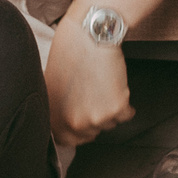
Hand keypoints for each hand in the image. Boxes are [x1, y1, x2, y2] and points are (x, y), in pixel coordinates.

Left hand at [43, 21, 135, 146]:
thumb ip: (57, 109)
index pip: (67, 141)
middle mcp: (75, 123)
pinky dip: (125, 103)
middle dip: (94, 118)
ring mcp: (96, 118)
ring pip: (110, 124)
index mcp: (56, 118)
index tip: (82, 118)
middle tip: (94, 96)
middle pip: (91, 134)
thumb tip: (64, 118)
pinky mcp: (116, 109)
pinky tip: (116, 85)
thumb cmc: (70, 53)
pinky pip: (126, 114)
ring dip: (110, 109)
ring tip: (103, 86)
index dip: (76, 129)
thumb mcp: (51, 86)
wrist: (90, 36)